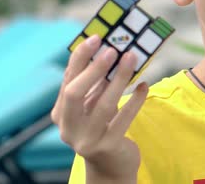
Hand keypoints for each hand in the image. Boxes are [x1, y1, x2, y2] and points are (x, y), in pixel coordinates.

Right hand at [51, 35, 147, 181]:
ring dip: (120, 78)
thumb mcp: (93, 107)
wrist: (111, 166)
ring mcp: (87, 139)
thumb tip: (111, 52)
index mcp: (61, 114)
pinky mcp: (108, 146)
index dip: (81, 58)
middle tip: (114, 50)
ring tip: (132, 59)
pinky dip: (135, 99)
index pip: (67, 81)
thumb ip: (96, 85)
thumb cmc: (102, 128)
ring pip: (104, 104)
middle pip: (74, 93)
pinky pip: (125, 118)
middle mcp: (68, 128)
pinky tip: (144, 86)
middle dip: (94, 69)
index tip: (96, 39)